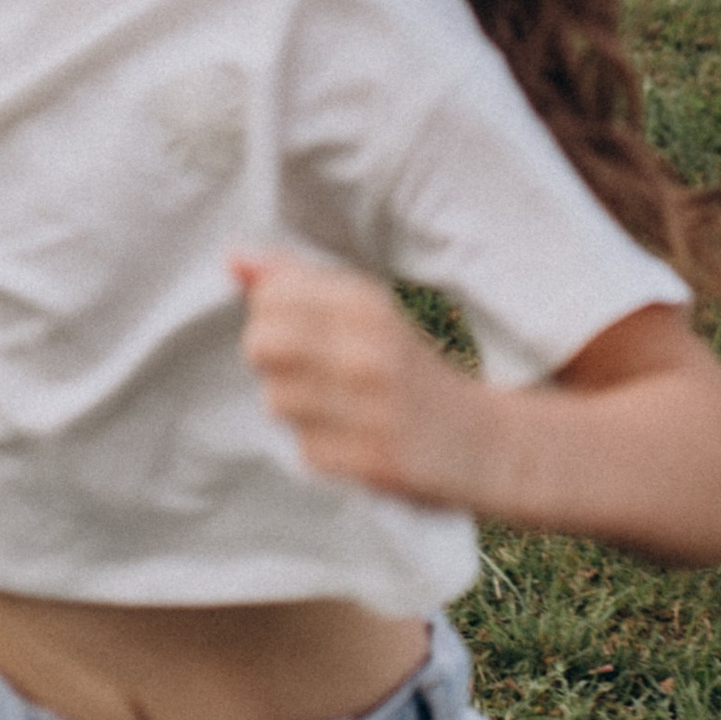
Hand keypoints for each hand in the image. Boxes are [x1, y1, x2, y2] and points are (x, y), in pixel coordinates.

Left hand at [232, 250, 487, 508]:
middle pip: (261, 344)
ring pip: (277, 400)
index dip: (271, 314)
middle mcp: (369, 351)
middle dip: (271, 360)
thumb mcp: (369, 311)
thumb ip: (299, 281)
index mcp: (369, 304)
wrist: (488, 443)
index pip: (270, 296)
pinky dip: (321, 447)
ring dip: (297, 407)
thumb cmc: (411, 370)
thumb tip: (232, 258)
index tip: (302, 329)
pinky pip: (305, 450)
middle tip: (307, 370)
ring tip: (338, 407)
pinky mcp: (372, 461)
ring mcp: (371, 409)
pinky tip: (354, 440)